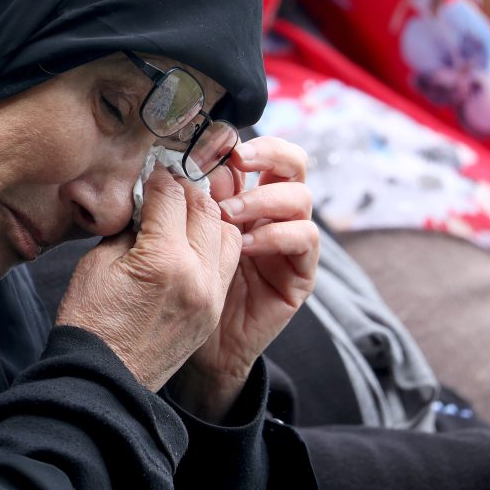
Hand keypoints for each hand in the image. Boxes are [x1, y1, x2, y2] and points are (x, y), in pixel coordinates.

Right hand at [56, 164, 240, 391]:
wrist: (103, 383)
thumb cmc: (90, 324)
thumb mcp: (98, 264)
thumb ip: (129, 228)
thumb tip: (146, 205)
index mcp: (164, 260)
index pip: (171, 196)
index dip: (157, 178)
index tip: (150, 172)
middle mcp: (197, 276)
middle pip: (205, 208)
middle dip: (185, 191)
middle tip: (167, 186)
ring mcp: (211, 296)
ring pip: (226, 232)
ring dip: (207, 216)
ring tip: (183, 213)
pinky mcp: (213, 311)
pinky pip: (227, 263)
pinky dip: (215, 243)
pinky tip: (194, 241)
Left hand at [167, 137, 319, 421]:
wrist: (200, 347)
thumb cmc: (185, 287)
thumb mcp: (184, 236)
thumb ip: (192, 202)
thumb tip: (187, 162)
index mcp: (247, 196)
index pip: (259, 154)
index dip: (242, 143)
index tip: (215, 142)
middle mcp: (274, 213)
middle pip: (292, 163)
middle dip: (268, 153)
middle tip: (239, 157)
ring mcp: (290, 241)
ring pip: (301, 197)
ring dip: (264, 199)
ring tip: (230, 214)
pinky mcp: (301, 272)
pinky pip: (305, 239)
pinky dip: (278, 234)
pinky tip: (248, 244)